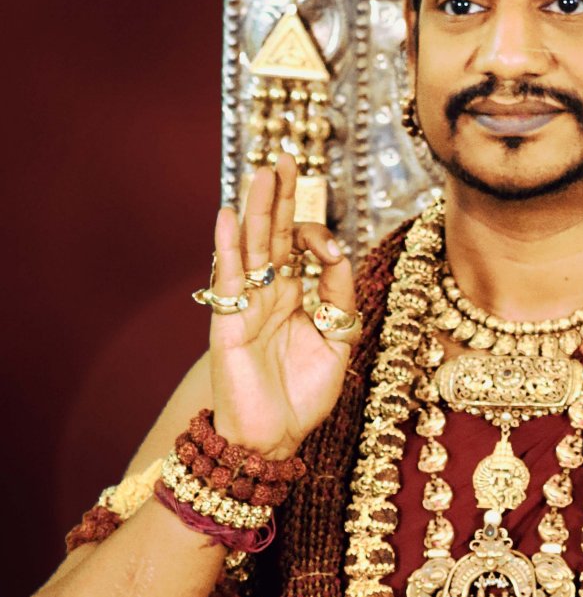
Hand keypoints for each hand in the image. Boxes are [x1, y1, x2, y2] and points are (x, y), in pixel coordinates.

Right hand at [208, 151, 357, 457]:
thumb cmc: (302, 396)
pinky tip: (226, 215)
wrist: (274, 439)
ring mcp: (246, 306)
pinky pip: (228, 279)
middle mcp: (269, 295)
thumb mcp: (338, 341)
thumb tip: (337, 255)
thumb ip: (340, 297)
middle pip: (273, 235)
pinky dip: (227, 247)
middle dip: (281, 197)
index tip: (327, 246)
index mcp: (295, 298)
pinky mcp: (227, 322)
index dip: (316, 237)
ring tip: (262, 171)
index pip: (302, 250)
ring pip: (251, 247)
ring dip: (255, 209)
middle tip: (287, 157)